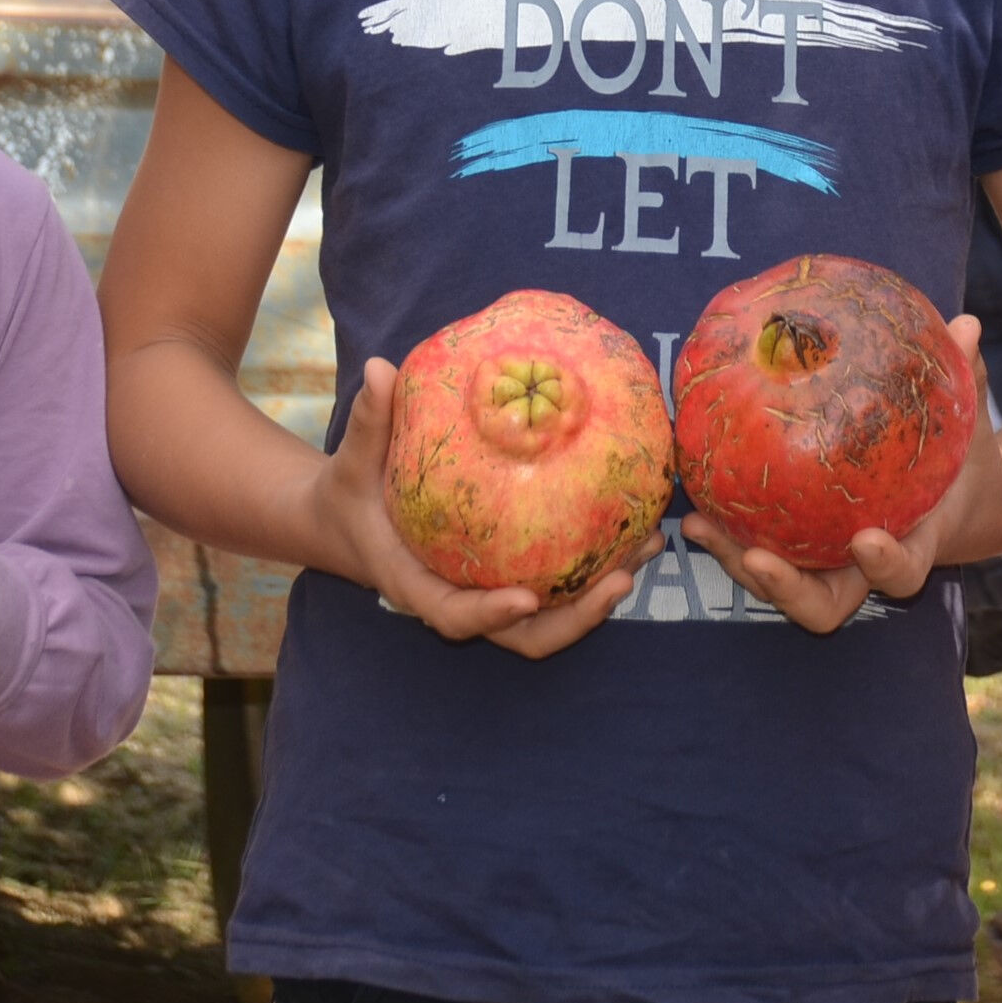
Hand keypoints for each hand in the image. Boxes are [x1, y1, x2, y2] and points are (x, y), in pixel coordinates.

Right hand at [314, 358, 661, 658]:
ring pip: (554, 617)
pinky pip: (561, 585)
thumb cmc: (353, 493)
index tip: (527, 596)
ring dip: (603, 593)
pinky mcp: (512, 576)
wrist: (353, 522)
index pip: (455, 615)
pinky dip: (600, 565)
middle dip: (577, 617)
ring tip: (648, 544)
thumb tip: (377, 368)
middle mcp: (461, 598)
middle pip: (525, 634)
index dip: (491, 614)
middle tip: (621, 579)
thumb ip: (368, 422)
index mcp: (417, 585)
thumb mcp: (354, 460)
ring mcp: (491, 593)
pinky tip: (638, 526)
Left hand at [681, 314, 997, 634]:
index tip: (864, 540)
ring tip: (700, 525)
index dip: (884, 566)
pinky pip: (763, 552)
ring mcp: (831, 565)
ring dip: (738, 564)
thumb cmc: (966, 460)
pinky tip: (695, 505)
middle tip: (756, 555)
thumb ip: (967, 376)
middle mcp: (866, 567)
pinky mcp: (803, 551)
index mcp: (916, 544)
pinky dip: (728, 538)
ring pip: (782, 587)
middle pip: (824, 604)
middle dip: (787, 589)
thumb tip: (968, 322)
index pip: (901, 572)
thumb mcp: (971, 421)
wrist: (962, 504)